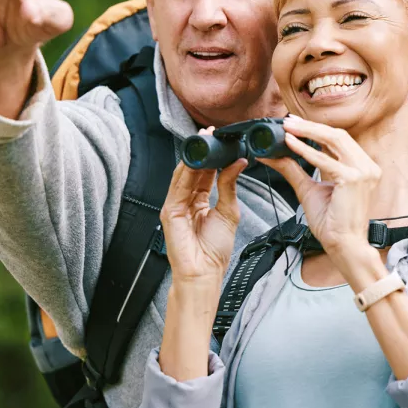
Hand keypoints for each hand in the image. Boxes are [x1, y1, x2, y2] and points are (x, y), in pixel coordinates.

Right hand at [160, 150, 246, 286]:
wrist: (204, 274)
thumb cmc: (214, 251)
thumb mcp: (228, 212)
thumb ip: (229, 186)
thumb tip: (238, 163)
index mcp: (198, 201)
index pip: (204, 173)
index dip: (212, 155)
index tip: (220, 140)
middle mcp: (185, 201)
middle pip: (192, 170)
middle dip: (202, 151)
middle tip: (211, 134)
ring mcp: (175, 206)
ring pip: (183, 175)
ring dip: (194, 157)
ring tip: (205, 141)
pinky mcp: (169, 212)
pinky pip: (178, 188)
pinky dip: (186, 173)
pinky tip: (196, 161)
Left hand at [258, 115, 380, 270]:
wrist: (343, 244)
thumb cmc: (331, 222)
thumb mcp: (308, 189)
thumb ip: (293, 170)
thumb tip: (273, 156)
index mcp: (361, 167)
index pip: (338, 140)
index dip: (316, 129)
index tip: (294, 123)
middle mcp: (367, 166)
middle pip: (337, 135)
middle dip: (310, 126)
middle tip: (288, 120)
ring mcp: (364, 172)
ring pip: (334, 140)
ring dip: (308, 132)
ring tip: (288, 127)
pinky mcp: (354, 179)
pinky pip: (325, 160)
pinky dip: (306, 150)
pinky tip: (291, 144)